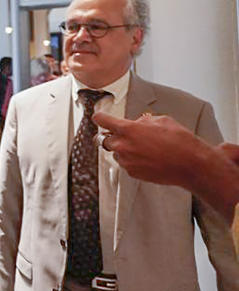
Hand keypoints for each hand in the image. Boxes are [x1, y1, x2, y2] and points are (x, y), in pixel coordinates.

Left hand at [95, 112, 238, 218]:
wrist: (191, 164)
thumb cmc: (179, 140)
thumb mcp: (161, 120)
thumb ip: (142, 121)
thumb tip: (135, 123)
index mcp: (128, 129)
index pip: (102, 120)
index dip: (100, 118)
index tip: (98, 117)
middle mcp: (123, 146)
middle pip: (104, 139)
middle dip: (112, 136)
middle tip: (125, 136)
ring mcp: (126, 161)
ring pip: (116, 153)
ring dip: (124, 150)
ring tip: (144, 149)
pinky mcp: (132, 173)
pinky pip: (126, 164)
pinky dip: (132, 160)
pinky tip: (148, 159)